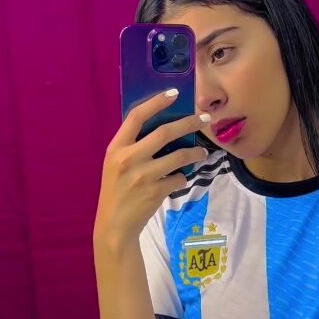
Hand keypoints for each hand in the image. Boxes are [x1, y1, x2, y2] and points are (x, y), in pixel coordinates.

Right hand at [93, 91, 209, 254]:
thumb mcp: (115, 164)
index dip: (157, 102)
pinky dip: (182, 177)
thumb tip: (163, 129)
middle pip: (165, 132)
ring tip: (202, 152)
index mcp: (116, 148)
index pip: (137, 116)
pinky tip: (180, 179)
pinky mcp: (156, 191)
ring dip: (195, 152)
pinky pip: (179, 178)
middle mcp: (129, 159)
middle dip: (189, 123)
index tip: (174, 94)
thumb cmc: (116, 191)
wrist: (114, 225)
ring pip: (179, 156)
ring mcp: (144, 175)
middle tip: (204, 118)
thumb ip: (132, 147)